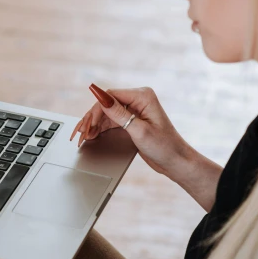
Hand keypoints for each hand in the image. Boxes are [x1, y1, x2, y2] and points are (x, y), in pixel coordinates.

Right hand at [70, 84, 187, 177]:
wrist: (176, 162)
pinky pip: (111, 120)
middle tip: (81, 133)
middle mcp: (138, 99)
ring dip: (94, 124)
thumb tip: (100, 97)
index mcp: (142, 96)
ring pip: (106, 113)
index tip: (87, 125)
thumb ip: (118, 113)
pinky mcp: (132, 120)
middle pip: (106, 104)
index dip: (96, 109)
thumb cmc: (164, 147)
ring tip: (83, 136)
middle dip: (92, 119)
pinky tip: (92, 135)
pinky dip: (101, 128)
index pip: (110, 96)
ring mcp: (134, 109)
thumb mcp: (139, 131)